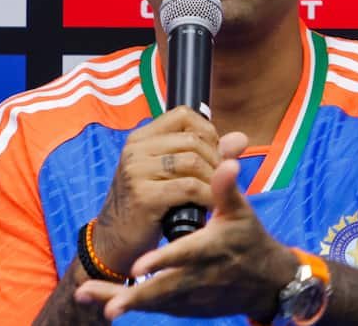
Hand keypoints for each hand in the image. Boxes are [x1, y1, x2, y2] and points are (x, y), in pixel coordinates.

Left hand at [75, 158, 298, 320]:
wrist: (264, 281)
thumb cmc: (249, 240)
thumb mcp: (242, 213)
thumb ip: (227, 188)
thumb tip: (228, 160)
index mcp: (213, 249)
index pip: (186, 255)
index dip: (164, 261)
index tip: (138, 267)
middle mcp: (200, 275)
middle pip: (165, 289)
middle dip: (136, 297)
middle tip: (109, 305)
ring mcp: (192, 294)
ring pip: (156, 301)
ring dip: (125, 301)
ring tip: (89, 296)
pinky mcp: (186, 305)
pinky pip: (156, 307)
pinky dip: (131, 304)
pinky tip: (103, 302)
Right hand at [92, 106, 247, 274]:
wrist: (116, 242)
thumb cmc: (148, 207)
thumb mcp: (172, 175)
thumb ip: (208, 153)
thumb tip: (241, 138)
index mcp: (141, 138)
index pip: (183, 115)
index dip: (207, 132)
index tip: (214, 155)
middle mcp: (135, 149)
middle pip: (193, 140)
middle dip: (215, 160)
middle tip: (221, 181)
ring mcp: (136, 171)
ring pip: (193, 162)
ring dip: (213, 180)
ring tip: (217, 194)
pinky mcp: (143, 196)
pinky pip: (189, 187)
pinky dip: (207, 196)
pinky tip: (210, 206)